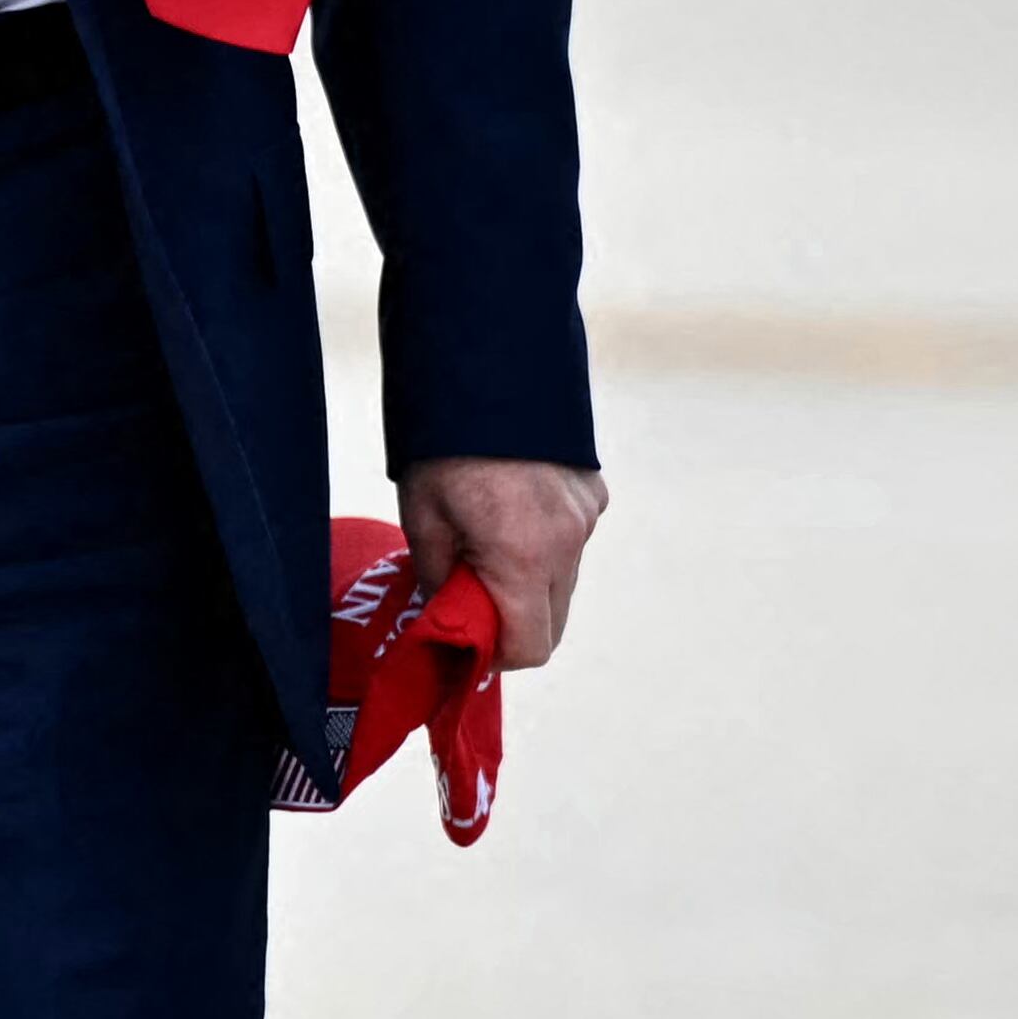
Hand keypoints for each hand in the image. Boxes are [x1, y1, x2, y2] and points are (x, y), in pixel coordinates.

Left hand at [401, 455, 605, 671]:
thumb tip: (447, 619)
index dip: (499, 656)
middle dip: (515, 622)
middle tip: (474, 597)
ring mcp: (587, 514)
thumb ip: (441, 582)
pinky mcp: (593, 489)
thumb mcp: (424, 519)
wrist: (483, 362)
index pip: (532, 646)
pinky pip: (574, 537)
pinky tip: (514, 508)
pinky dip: (548, 541)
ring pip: (565, 578)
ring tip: (488, 543)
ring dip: (532, 580)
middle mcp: (568, 542)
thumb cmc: (444, 446)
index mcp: (524, 558)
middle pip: (554, 619)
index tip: (470, 643)